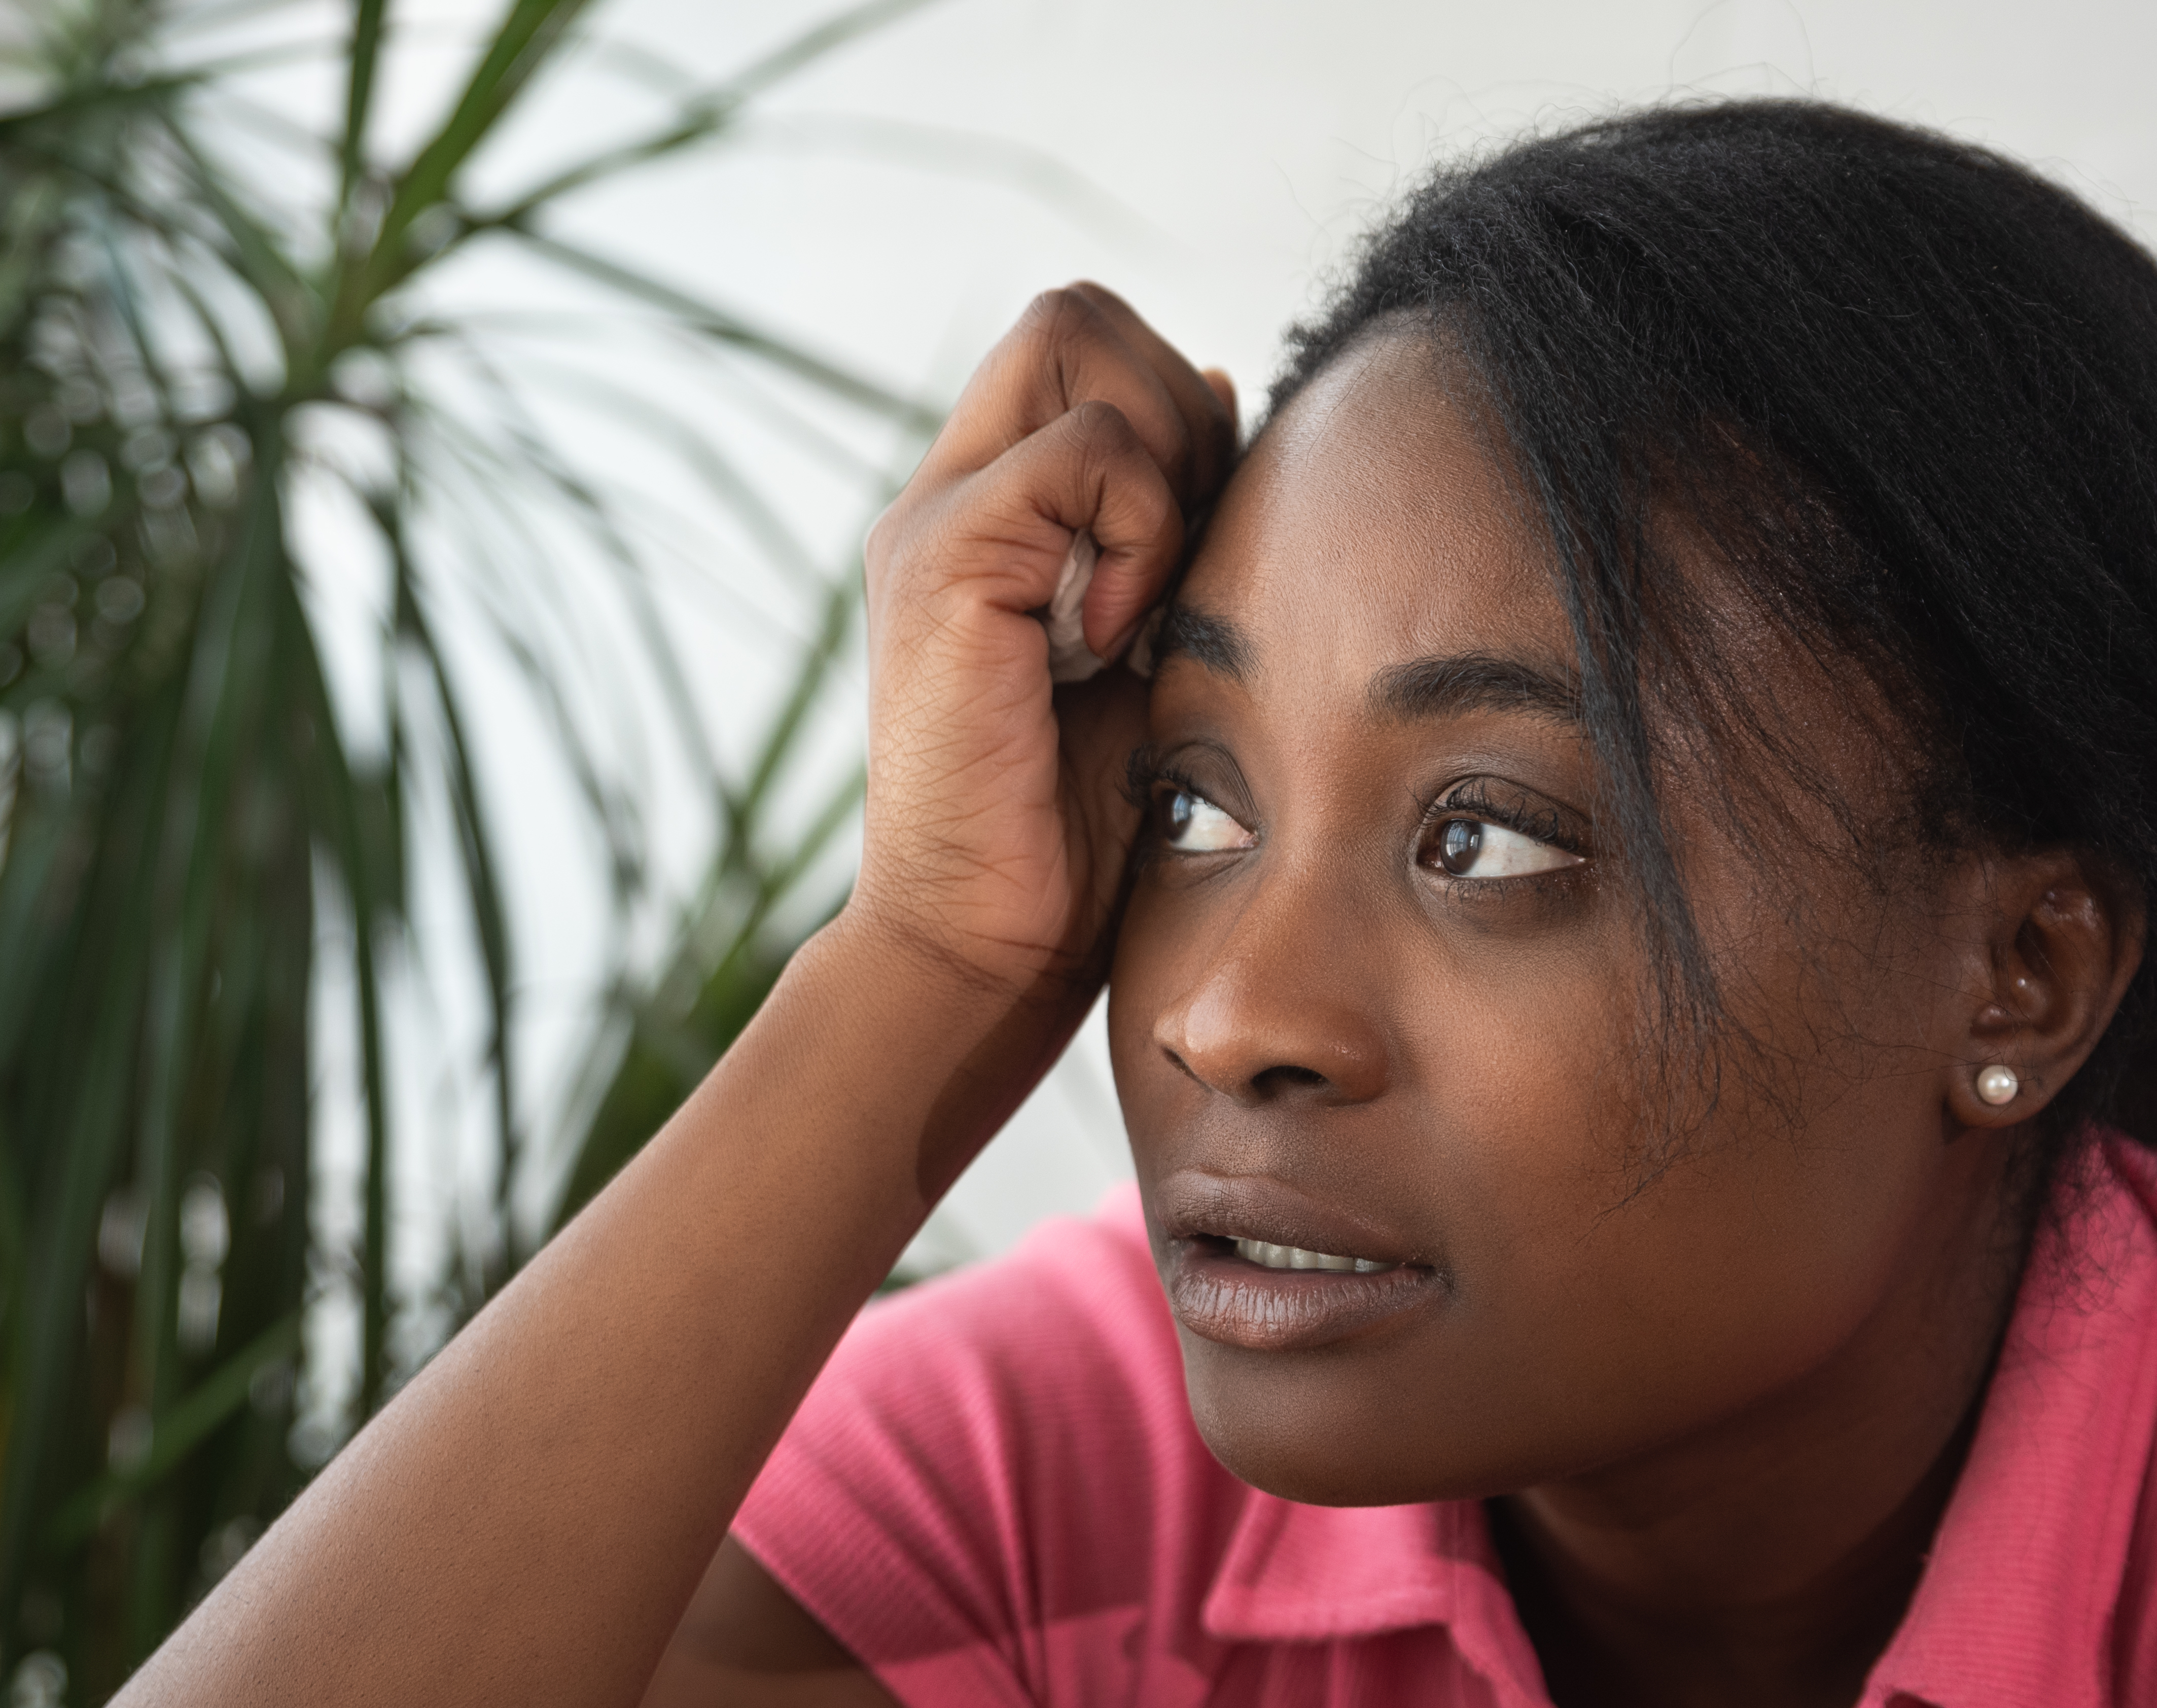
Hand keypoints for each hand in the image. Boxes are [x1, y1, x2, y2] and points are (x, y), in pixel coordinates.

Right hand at [850, 282, 1238, 1003]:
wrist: (989, 945)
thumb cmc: (1080, 828)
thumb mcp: (1154, 644)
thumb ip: (1165, 527)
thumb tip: (1222, 393)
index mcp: (994, 512)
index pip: (1087, 345)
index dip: (1177, 406)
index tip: (1203, 533)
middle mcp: (949, 495)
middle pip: (1077, 313)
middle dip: (1172, 404)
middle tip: (1185, 547)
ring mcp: (935, 520)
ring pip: (1076, 339)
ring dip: (1161, 459)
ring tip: (1149, 595)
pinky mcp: (943, 563)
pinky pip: (1081, 450)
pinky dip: (1135, 524)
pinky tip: (1123, 632)